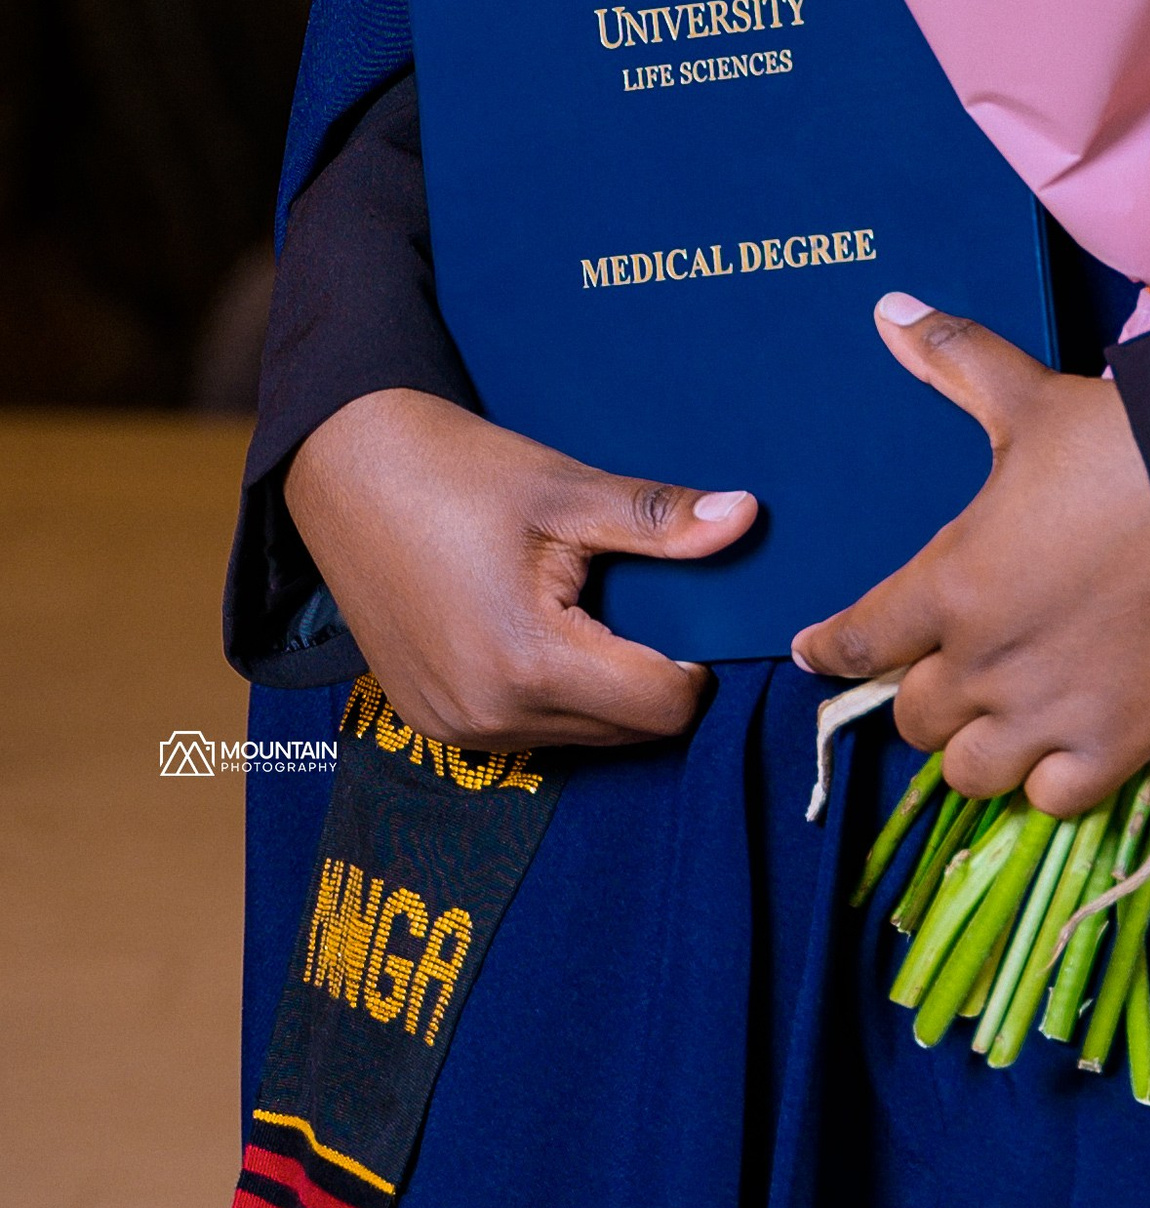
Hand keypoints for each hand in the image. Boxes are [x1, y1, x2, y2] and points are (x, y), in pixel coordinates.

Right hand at [284, 388, 756, 749]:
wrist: (343, 470)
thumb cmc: (456, 472)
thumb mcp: (567, 490)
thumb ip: (658, 520)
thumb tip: (747, 518)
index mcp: (529, 662)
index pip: (663, 707)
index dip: (696, 661)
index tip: (690, 608)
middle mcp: (490, 716)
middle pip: (627, 730)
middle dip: (651, 674)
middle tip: (640, 599)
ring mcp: (455, 729)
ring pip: (581, 738)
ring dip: (603, 688)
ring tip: (585, 608)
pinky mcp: (433, 724)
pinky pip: (528, 732)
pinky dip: (554, 695)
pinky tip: (541, 629)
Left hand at [792, 294, 1149, 815]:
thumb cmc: (1123, 448)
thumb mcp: (1029, 399)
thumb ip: (952, 360)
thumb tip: (886, 307)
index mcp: (947, 587)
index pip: (855, 641)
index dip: (830, 649)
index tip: (818, 652)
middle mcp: (982, 666)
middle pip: (911, 715)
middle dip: (923, 691)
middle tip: (951, 663)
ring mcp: (1047, 716)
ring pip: (969, 770)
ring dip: (975, 743)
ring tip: (998, 714)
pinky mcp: (1113, 748)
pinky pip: (1050, 800)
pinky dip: (1047, 780)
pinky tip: (1059, 747)